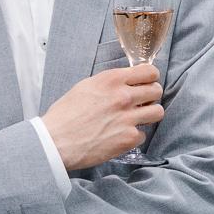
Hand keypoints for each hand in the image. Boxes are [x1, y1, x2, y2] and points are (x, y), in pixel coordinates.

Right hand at [43, 65, 163, 169]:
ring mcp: (128, 118)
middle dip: (151, 96)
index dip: (150, 78)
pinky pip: (143, 134)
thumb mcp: (85, 87)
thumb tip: (124, 84)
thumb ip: (109, 83)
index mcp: (112, 80)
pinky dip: (134, 136)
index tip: (146, 83)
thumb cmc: (65, 115)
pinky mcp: (128, 138)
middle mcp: (123, 96)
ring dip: (148, 115)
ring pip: (157, 112)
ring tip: (136, 119)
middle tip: (142, 103)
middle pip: (157, 91)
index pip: (149, 71)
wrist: (56, 141)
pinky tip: (120, 136)